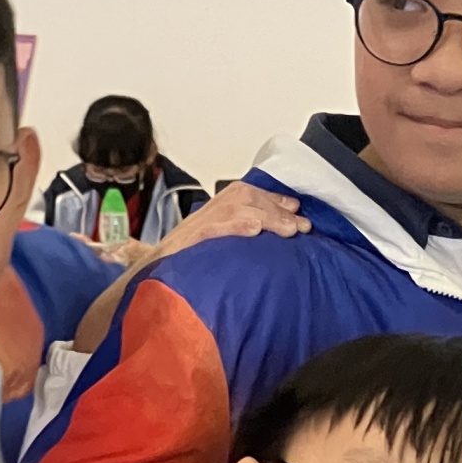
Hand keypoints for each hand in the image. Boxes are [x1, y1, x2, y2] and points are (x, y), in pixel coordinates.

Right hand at [150, 182, 305, 260]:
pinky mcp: (194, 236)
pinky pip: (218, 226)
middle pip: (251, 199)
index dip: (277, 202)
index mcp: (222, 205)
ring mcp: (203, 221)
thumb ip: (247, 228)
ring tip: (288, 230)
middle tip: (302, 227)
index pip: (254, 195)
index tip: (298, 211)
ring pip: (240, 210)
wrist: (158, 267)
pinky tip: (253, 230)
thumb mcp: (223, 237)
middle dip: (278, 212)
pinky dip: (236, 226)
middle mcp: (213, 208)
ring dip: (266, 217)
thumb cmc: (192, 255)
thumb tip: (281, 226)